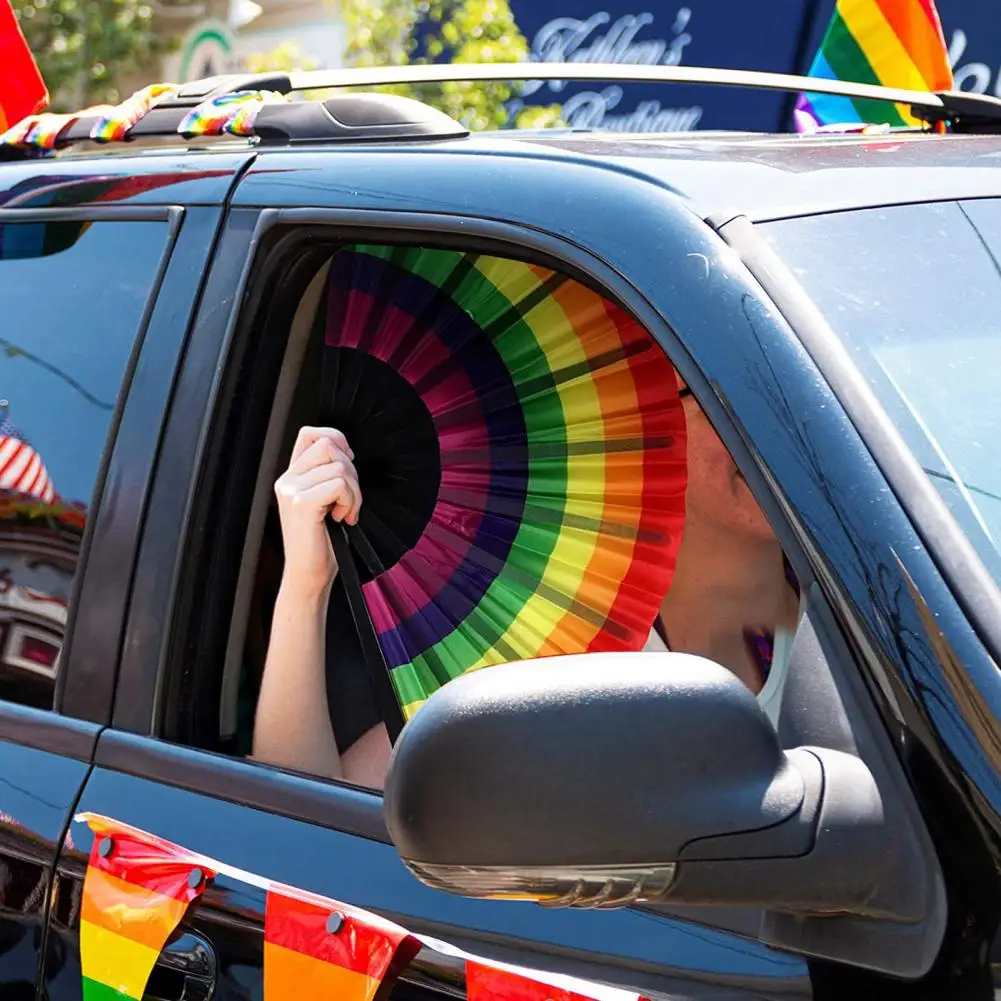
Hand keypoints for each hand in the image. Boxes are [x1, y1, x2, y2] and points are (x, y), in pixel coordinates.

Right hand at [274, 427, 360, 597]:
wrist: (309, 576)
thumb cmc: (322, 543)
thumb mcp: (325, 502)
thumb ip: (328, 476)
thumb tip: (347, 454)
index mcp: (292, 476)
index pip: (310, 433)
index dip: (336, 438)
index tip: (349, 462)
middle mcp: (287, 480)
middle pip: (328, 445)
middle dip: (351, 471)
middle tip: (349, 499)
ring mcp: (292, 490)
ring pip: (339, 467)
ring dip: (354, 492)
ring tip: (345, 512)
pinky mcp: (301, 503)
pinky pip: (340, 485)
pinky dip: (350, 502)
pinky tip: (342, 519)